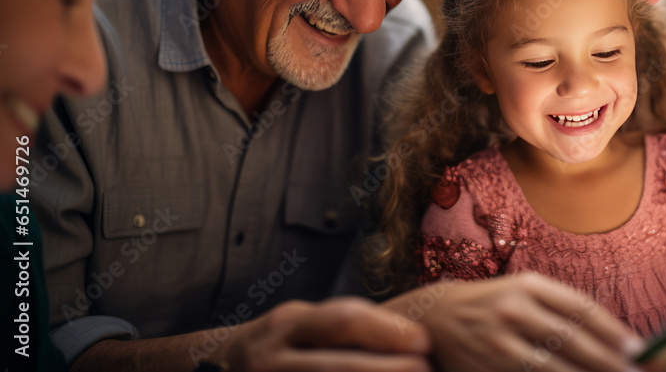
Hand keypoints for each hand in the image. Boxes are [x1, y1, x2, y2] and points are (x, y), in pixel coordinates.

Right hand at [219, 297, 430, 371]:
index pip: (343, 321)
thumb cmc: (281, 346)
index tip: (423, 340)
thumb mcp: (303, 324)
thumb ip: (345, 327)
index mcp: (286, 325)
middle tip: (426, 369)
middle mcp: (272, 360)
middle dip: (386, 370)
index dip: (387, 330)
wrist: (216, 370)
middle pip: (337, 367)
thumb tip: (413, 338)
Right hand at [384, 273, 644, 371]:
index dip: (614, 332)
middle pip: (575, 341)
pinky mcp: (488, 369)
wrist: (435, 317)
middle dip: (610, 362)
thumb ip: (565, 309)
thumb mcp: (525, 292)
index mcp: (529, 286)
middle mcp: (514, 311)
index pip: (583, 310)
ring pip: (556, 369)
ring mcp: (499, 343)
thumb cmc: (493, 304)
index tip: (639, 349)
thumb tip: (617, 339)